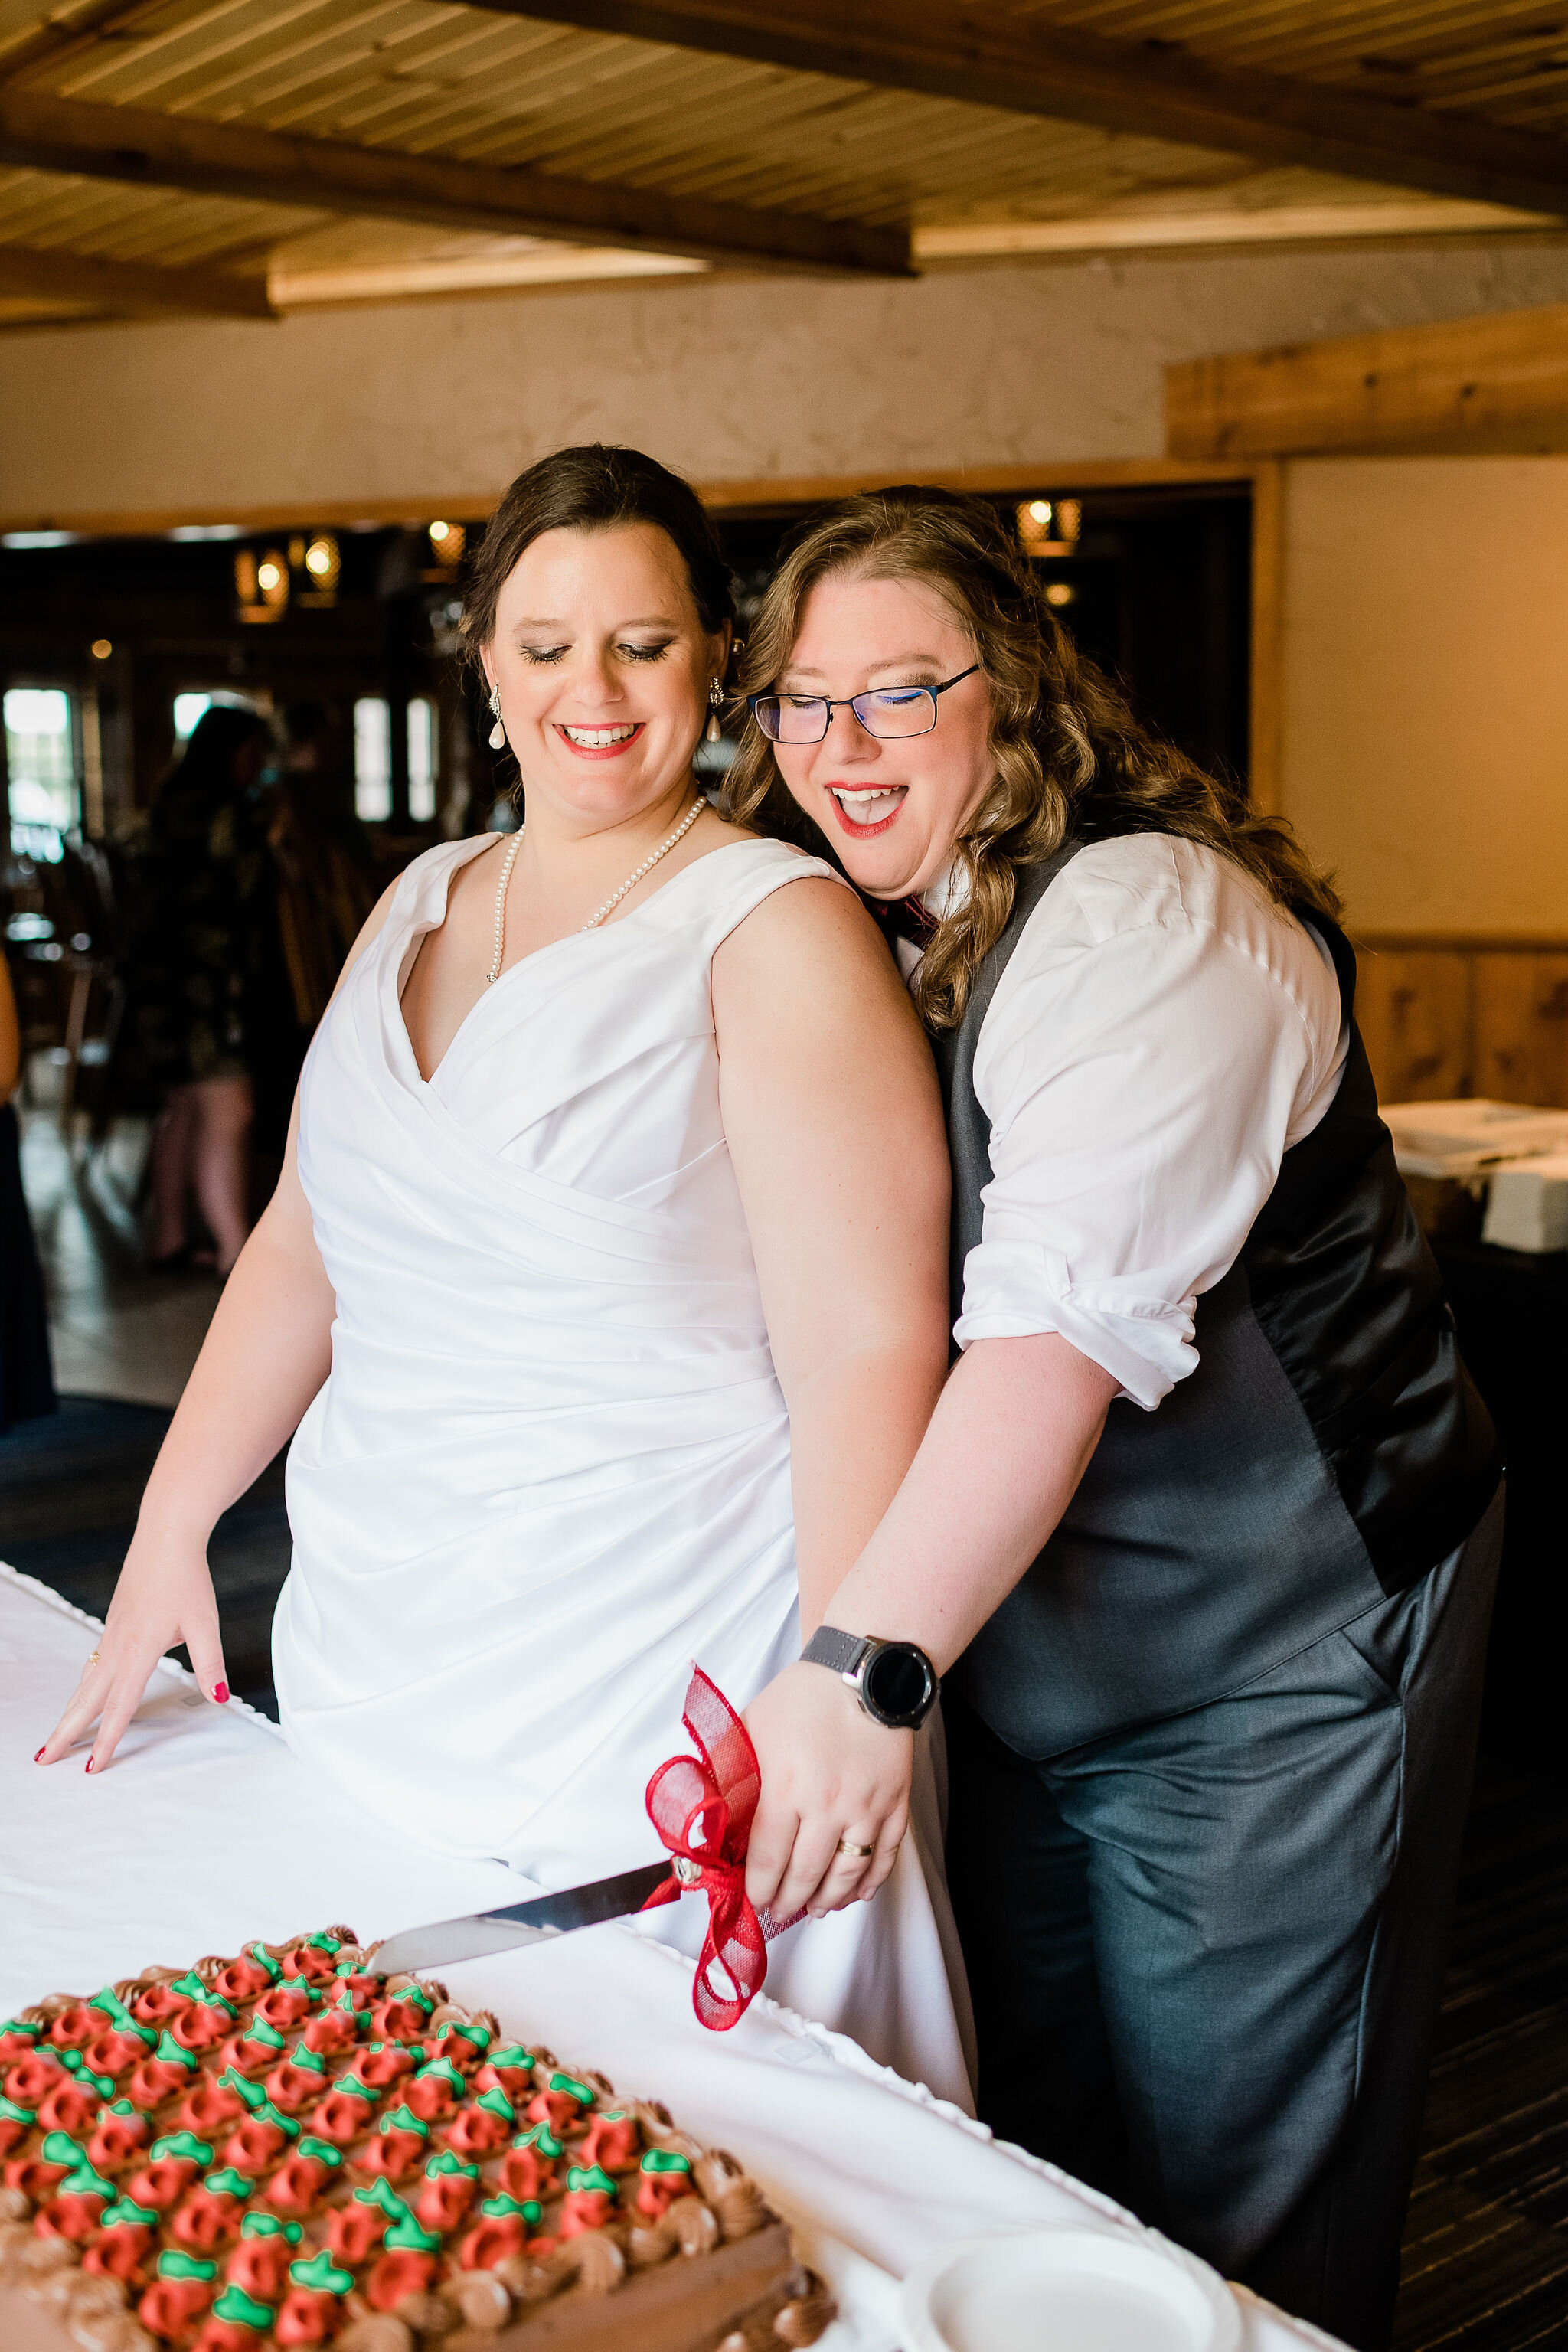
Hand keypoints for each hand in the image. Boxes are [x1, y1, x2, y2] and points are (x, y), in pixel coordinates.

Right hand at [34, 1523, 228, 1774]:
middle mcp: (117, 1645)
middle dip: (65, 1732)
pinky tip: (85, 1694)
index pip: (120, 1706)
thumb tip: (220, 1697)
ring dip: (70, 1711)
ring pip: (85, 1682)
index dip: (107, 1739)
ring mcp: (111, 1634)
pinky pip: (92, 1664)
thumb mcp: (205, 1623)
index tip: (92, 1766)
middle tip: (44, 1759)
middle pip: (86, 1699)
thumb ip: (211, 1664)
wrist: (166, 1536)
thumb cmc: (186, 1577)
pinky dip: (82, 1687)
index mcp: (139, 1649)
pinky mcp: (113, 1624)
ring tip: (57, 1736)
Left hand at [743, 1661, 911, 1920]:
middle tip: (778, 1911)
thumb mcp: (751, 1729)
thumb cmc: (804, 1696)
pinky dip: (871, 1880)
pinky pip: (885, 1855)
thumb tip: (712, 1817)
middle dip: (787, 1902)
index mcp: (786, 1788)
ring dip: (828, 1900)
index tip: (752, 1900)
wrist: (865, 1669)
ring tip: (814, 1908)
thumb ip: (730, 1776)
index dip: (757, 1889)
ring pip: (847, 1875)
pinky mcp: (895, 1802)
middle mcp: (828, 1806)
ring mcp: (866, 1807)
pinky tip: (857, 1892)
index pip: (767, 1860)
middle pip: (806, 1876)